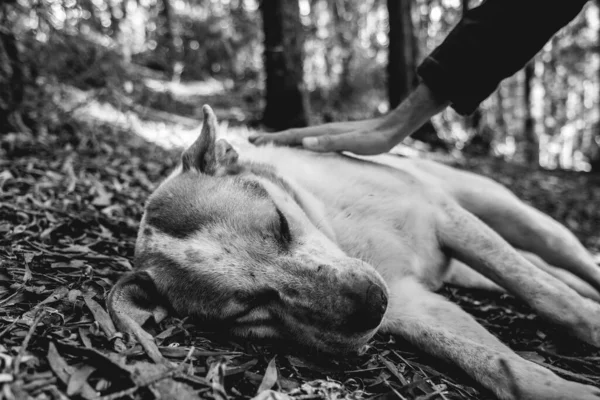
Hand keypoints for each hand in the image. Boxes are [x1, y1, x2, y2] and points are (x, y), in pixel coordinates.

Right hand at [249, 83, 449, 155]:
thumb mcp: (354, 144)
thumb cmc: (375, 140)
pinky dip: (298, 143)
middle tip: (251, 141)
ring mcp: (329, 133)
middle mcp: (323, 131)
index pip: (293, 136)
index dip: (273, 139)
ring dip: (283, 140)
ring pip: (300, 137)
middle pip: (292, 134)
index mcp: (324, 133)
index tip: (254, 141)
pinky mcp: (336, 137)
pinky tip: (300, 148)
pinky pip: (310, 141)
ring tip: (269, 143)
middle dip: (272, 138)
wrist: (392, 129)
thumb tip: (304, 142)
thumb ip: (330, 142)